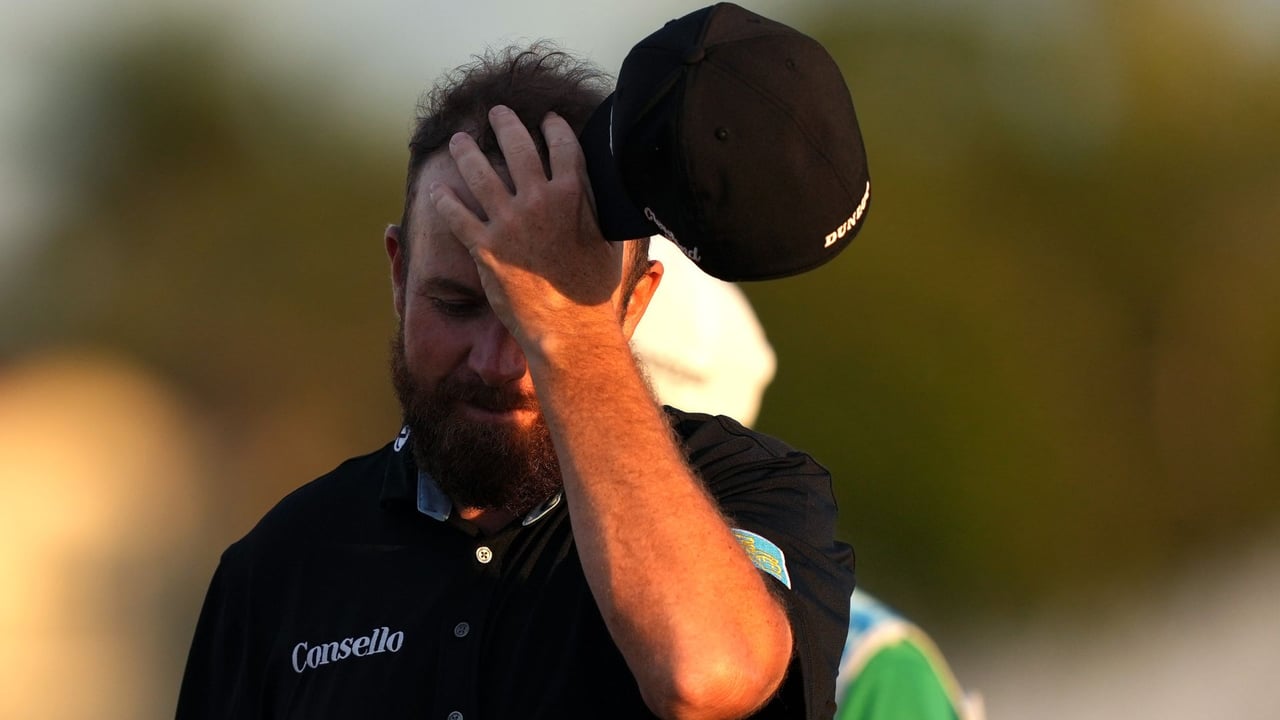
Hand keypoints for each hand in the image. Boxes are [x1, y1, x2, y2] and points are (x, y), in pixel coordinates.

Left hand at [430, 105, 625, 355]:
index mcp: (574, 194)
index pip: (562, 145)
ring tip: (460, 141)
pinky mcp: (485, 247)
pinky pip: (457, 215)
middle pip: (517, 147)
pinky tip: (438, 188)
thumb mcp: (609, 239)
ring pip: (480, 173)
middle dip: (505, 124)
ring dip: (466, 152)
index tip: (547, 120)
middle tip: (497, 113)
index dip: (553, 127)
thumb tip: (603, 190)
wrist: (571, 327)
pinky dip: (444, 199)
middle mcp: (539, 201)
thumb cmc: (594, 289)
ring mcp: (509, 222)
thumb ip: (598, 207)